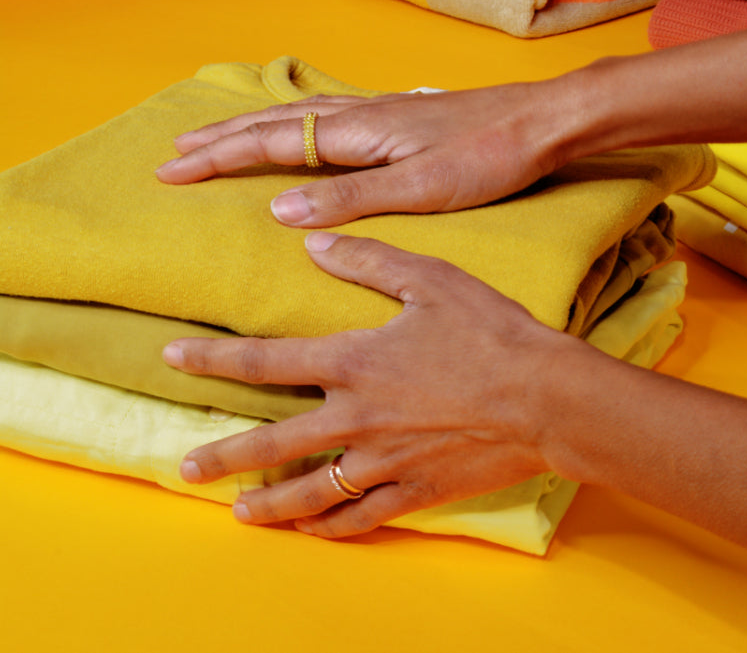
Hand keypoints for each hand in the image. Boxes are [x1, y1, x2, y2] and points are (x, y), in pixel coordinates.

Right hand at [155, 82, 568, 227]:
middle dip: (223, 138)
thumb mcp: (422, 187)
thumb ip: (352, 198)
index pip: (271, 143)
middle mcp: (362, 114)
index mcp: (359, 131)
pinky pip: (329, 118)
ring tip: (220, 137)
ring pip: (301, 116)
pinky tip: (301, 132)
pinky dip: (295, 124)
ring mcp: (382, 113)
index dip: (219, 157)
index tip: (172, 170)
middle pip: (276, 122)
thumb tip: (280, 210)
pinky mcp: (402, 118)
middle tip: (176, 150)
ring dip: (254, 127)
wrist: (544, 120)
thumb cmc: (490, 155)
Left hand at [162, 233, 587, 538]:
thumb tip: (313, 242)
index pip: (265, 362)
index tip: (173, 358)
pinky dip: (329, 527)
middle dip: (224, 455)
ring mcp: (382, 460)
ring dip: (268, 504)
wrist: (545, 396)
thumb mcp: (431, 279)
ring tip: (237, 513)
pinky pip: (359, 517)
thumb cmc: (491, 332)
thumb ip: (367, 260)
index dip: (213, 359)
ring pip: (310, 492)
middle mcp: (356, 417)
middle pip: (273, 442)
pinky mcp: (413, 489)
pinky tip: (310, 532)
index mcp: (354, 361)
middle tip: (187, 467)